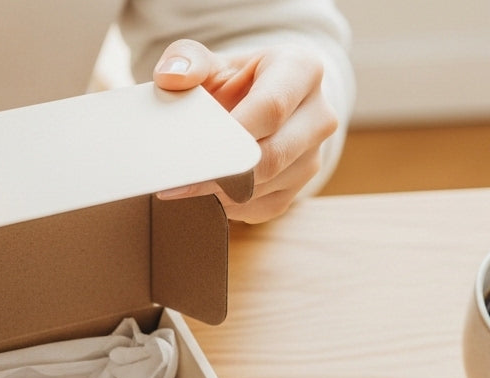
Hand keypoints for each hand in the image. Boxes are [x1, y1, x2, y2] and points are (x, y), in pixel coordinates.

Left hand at [153, 39, 338, 222]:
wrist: (252, 104)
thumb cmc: (228, 80)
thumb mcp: (206, 60)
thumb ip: (185, 59)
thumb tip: (171, 77)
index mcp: (301, 69)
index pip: (271, 106)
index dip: (231, 133)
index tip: (194, 149)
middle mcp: (318, 114)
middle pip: (272, 154)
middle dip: (222, 170)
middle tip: (180, 178)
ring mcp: (314, 154)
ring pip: (265, 185)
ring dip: (221, 190)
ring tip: (186, 182)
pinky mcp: (300, 186)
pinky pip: (263, 206)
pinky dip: (229, 205)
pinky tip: (206, 191)